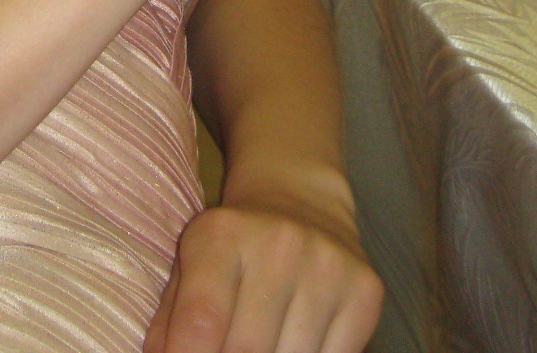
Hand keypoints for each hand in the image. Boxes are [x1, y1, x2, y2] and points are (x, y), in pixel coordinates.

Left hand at [144, 200, 382, 352]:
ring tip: (264, 341)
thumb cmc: (232, 250)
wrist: (300, 199)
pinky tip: (295, 340)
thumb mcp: (188, 269)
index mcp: (220, 235)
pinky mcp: (365, 290)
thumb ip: (170, 327)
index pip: (201, 324)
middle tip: (229, 351)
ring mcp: (327, 266)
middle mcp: (278, 244)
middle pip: (247, 351)